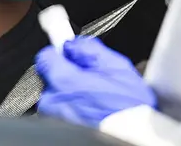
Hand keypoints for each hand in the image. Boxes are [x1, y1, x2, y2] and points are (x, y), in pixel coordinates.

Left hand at [35, 37, 156, 127]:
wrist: (135, 135)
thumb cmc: (129, 108)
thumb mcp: (117, 67)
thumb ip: (89, 49)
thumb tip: (74, 44)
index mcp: (64, 81)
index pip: (45, 57)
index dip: (60, 53)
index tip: (69, 53)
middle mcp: (53, 102)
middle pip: (51, 77)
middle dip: (68, 75)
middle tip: (91, 80)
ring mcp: (54, 117)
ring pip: (57, 96)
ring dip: (71, 94)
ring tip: (95, 99)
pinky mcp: (57, 127)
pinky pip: (61, 112)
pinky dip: (73, 109)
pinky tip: (92, 111)